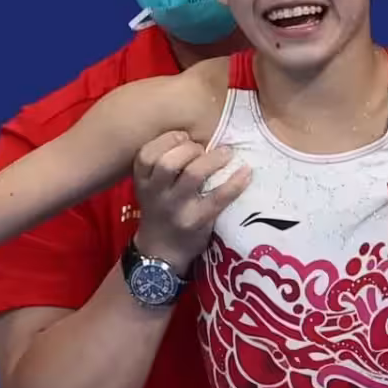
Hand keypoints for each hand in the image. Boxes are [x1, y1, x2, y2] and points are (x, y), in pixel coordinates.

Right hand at [131, 131, 251, 273]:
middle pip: (168, 162)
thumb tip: (197, 135)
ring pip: (192, 174)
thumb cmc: (160, 210)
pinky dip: (235, 183)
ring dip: (213, 159)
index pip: (147, 154)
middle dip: (190, 148)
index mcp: (142, 182)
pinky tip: (246, 173)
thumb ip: (162, 164)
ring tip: (226, 154)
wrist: (160, 252)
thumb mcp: (150, 188)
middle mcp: (155, 194)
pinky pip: (218, 198)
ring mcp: (176, 209)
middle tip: (203, 149)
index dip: (168, 140)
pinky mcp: (197, 222)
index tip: (184, 137)